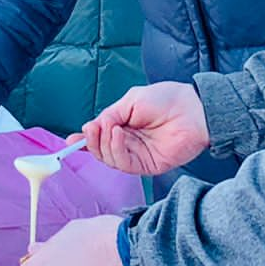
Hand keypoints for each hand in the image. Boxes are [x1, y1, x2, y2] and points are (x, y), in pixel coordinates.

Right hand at [83, 82, 209, 176]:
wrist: (193, 109)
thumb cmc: (166, 99)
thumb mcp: (131, 101)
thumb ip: (111, 115)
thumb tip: (92, 126)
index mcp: (123, 126)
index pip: (99, 137)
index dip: (85, 139)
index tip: (71, 140)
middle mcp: (128, 142)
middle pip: (101, 150)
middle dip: (92, 141)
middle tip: (91, 129)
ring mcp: (137, 155)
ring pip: (109, 159)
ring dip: (104, 144)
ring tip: (110, 128)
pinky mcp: (147, 165)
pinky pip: (125, 164)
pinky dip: (116, 150)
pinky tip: (118, 135)